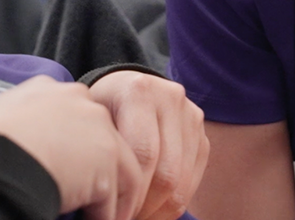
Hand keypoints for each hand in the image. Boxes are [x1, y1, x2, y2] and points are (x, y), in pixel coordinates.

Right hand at [0, 76, 147, 219]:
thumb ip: (17, 129)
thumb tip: (16, 153)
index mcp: (46, 89)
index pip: (74, 115)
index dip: (75, 146)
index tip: (69, 169)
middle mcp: (78, 100)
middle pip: (106, 139)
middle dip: (103, 170)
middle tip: (93, 197)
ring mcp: (98, 129)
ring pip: (121, 171)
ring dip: (112, 202)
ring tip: (99, 219)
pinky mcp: (107, 161)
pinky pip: (115, 201)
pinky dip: (105, 218)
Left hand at [88, 71, 209, 219]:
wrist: (124, 88)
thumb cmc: (99, 110)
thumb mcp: (91, 120)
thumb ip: (98, 149)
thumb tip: (101, 198)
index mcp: (138, 91)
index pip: (143, 155)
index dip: (128, 193)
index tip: (109, 214)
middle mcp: (171, 98)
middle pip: (166, 174)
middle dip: (143, 207)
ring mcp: (191, 117)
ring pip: (181, 184)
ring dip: (158, 211)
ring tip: (134, 216)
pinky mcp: (203, 136)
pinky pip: (192, 183)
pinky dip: (171, 204)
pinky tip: (150, 208)